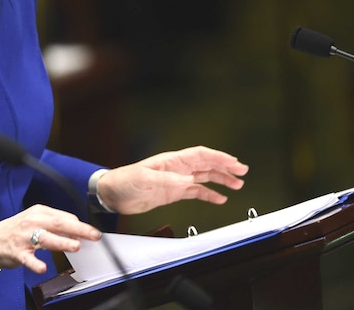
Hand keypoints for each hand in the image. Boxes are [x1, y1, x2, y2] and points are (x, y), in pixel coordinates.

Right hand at [0, 205, 100, 273]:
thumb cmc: (18, 229)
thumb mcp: (36, 219)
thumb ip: (55, 223)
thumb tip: (77, 228)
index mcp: (39, 212)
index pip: (63, 217)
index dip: (79, 225)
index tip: (93, 232)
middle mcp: (32, 222)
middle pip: (58, 224)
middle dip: (78, 230)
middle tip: (94, 235)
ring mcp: (24, 237)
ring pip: (45, 238)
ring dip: (61, 242)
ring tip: (75, 246)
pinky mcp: (17, 252)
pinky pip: (27, 258)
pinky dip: (35, 263)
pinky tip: (42, 268)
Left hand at [97, 146, 248, 214]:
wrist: (111, 194)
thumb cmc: (124, 181)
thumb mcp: (145, 179)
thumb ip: (167, 180)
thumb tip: (190, 181)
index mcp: (171, 161)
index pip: (200, 155)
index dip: (218, 157)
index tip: (234, 162)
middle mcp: (176, 169)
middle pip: (206, 165)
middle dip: (225, 167)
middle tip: (242, 171)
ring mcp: (175, 180)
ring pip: (204, 177)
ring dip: (220, 180)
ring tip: (237, 184)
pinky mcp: (172, 193)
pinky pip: (195, 192)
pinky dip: (209, 194)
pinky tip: (219, 199)